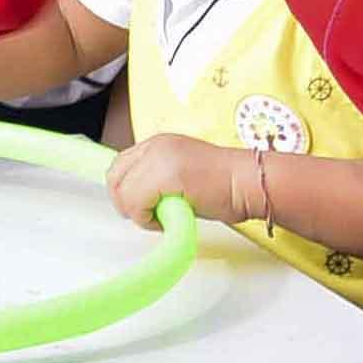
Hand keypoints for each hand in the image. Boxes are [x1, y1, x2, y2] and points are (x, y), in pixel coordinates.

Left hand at [109, 132, 248, 229]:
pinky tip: (170, 218)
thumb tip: (136, 199)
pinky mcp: (164, 174)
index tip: (141, 206)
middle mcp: (154, 145)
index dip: (126, 191)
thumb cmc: (224, 185)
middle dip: (126, 202)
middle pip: (114, 178)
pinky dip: (147, 218)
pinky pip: (136, 203)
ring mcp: (158, 157)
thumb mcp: (180, 175)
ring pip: (122, 192)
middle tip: (148, 215)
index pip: (120, 166)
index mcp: (157, 143)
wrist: (249, 183)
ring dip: (137, 211)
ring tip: (163, 216)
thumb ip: (155, 180)